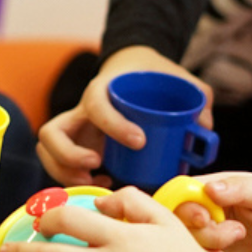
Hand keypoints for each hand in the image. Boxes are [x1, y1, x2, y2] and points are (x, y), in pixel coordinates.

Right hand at [38, 46, 213, 186]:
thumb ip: (198, 97)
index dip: (114, 125)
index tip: (140, 141)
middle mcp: (81, 110)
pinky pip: (59, 163)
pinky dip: (73, 178)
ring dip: (64, 171)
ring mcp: (76, 129)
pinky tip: (102, 183)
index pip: (96, 106)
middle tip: (98, 165)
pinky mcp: (77, 144)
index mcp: (103, 89)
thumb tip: (203, 126)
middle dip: (69, 155)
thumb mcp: (180, 78)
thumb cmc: (153, 75)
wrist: (132, 68)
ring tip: (96, 181)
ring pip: (48, 151)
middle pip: (52, 132)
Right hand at [176, 172, 251, 251]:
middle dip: (205, 230)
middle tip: (237, 232)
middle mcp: (200, 212)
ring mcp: (202, 237)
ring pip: (184, 243)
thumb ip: (240, 188)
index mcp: (209, 189)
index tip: (205, 218)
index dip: (185, 207)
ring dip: (210, 246)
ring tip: (238, 240)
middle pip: (177, 221)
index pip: (178, 193)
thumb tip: (210, 188)